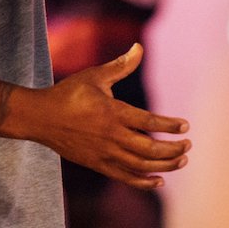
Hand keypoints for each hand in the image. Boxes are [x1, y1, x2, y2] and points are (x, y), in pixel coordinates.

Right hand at [26, 44, 189, 189]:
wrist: (41, 118)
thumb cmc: (68, 93)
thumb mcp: (95, 76)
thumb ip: (121, 66)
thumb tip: (139, 47)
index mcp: (112, 112)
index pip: (149, 122)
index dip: (170, 126)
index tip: (186, 126)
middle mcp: (111, 136)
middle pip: (149, 149)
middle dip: (173, 149)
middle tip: (188, 146)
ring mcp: (104, 153)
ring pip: (140, 166)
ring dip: (164, 166)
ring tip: (181, 162)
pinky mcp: (97, 164)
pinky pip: (125, 177)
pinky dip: (143, 181)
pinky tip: (159, 180)